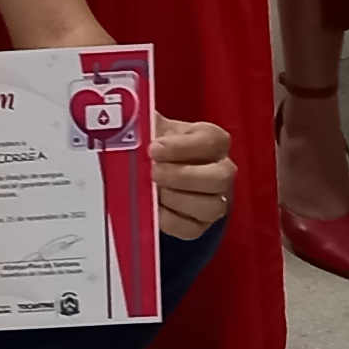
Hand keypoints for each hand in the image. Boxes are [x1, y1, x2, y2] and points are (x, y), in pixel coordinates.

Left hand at [151, 117, 235, 238]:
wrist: (150, 169)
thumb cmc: (155, 145)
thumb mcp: (152, 127)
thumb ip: (144, 122)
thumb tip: (126, 119)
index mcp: (213, 140)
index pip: (211, 142)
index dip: (183, 147)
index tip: (154, 149)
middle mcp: (222, 169)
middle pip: (220, 177)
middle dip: (183, 176)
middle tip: (153, 172)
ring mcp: (216, 199)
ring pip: (212, 206)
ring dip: (178, 199)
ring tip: (154, 190)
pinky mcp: (201, 224)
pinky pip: (192, 228)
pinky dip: (170, 220)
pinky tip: (154, 208)